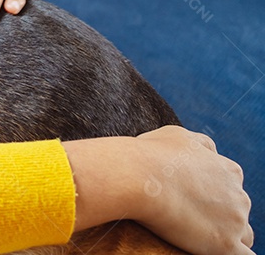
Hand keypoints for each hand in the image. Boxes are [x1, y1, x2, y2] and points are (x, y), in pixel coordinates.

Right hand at [132, 126, 252, 253]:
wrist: (136, 176)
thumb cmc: (150, 154)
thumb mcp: (178, 136)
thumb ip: (200, 144)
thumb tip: (211, 151)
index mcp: (229, 171)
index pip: (231, 189)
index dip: (212, 196)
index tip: (190, 199)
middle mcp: (239, 196)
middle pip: (237, 212)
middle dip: (219, 216)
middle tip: (187, 216)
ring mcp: (235, 222)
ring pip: (243, 236)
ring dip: (226, 236)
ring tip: (198, 236)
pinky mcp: (225, 245)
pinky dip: (230, 254)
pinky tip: (214, 251)